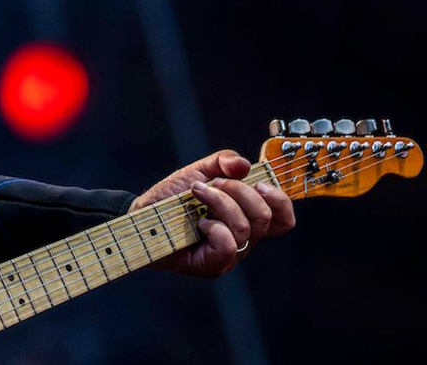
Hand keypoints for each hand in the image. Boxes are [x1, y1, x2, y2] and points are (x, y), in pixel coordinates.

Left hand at [130, 149, 293, 277]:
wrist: (143, 213)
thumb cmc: (173, 197)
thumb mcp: (200, 170)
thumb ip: (224, 162)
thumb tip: (244, 165)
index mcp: (247, 217)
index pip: (283, 219)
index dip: (280, 200)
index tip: (259, 182)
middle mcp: (244, 239)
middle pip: (264, 217)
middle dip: (238, 191)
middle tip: (212, 184)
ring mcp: (230, 255)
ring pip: (245, 228)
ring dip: (219, 201)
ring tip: (197, 194)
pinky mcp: (213, 265)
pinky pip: (228, 245)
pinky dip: (214, 227)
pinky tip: (198, 223)